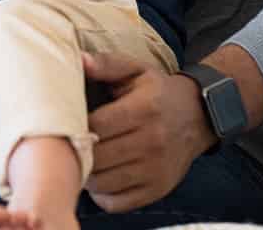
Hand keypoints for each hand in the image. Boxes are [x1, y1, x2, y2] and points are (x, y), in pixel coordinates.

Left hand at [83, 51, 214, 211]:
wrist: (197, 117)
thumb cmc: (156, 91)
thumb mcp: (135, 69)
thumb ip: (106, 64)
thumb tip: (80, 60)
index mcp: (143, 110)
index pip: (96, 126)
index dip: (75, 126)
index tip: (66, 122)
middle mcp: (153, 142)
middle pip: (98, 157)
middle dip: (77, 151)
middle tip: (67, 144)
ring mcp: (156, 170)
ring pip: (104, 183)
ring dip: (86, 174)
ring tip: (82, 158)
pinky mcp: (158, 189)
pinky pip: (118, 202)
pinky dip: (102, 194)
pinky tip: (100, 176)